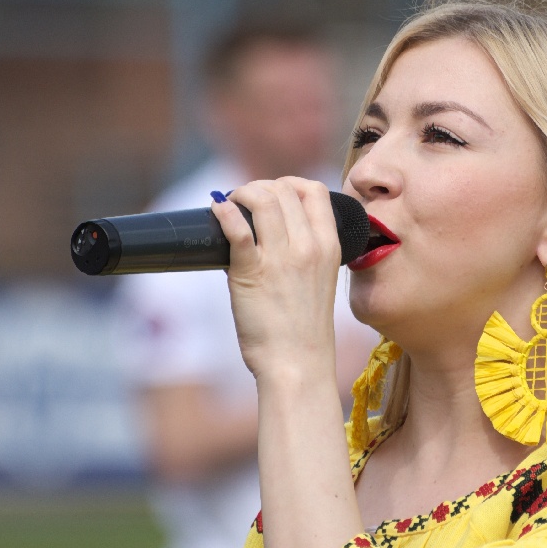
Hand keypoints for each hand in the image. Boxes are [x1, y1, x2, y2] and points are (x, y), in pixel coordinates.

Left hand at [212, 177, 343, 380]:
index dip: (290, 183)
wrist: (296, 364)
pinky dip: (223, 212)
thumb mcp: (320, 281)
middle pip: (284, 189)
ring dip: (240, 194)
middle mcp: (308, 247)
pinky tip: (217, 211)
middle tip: (244, 202)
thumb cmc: (304, 329)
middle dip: (260, 188)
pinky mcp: (251, 272)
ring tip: (229, 206)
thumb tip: (272, 230)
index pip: (314, 190)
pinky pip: (237, 228)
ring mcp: (280, 259)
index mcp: (329, 247)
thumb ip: (306, 253)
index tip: (274, 194)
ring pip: (262, 199)